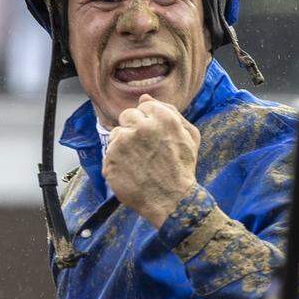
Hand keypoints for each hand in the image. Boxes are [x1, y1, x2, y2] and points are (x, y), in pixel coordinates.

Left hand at [103, 94, 200, 227]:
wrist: (172, 202)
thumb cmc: (182, 169)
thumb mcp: (189, 136)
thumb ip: (170, 111)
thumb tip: (145, 97)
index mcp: (162, 117)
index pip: (144, 105)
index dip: (149, 121)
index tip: (154, 137)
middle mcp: (140, 126)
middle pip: (127, 116)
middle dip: (134, 129)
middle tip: (145, 150)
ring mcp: (123, 143)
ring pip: (116, 134)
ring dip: (124, 145)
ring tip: (139, 163)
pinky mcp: (110, 159)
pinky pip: (108, 153)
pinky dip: (117, 162)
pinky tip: (131, 172)